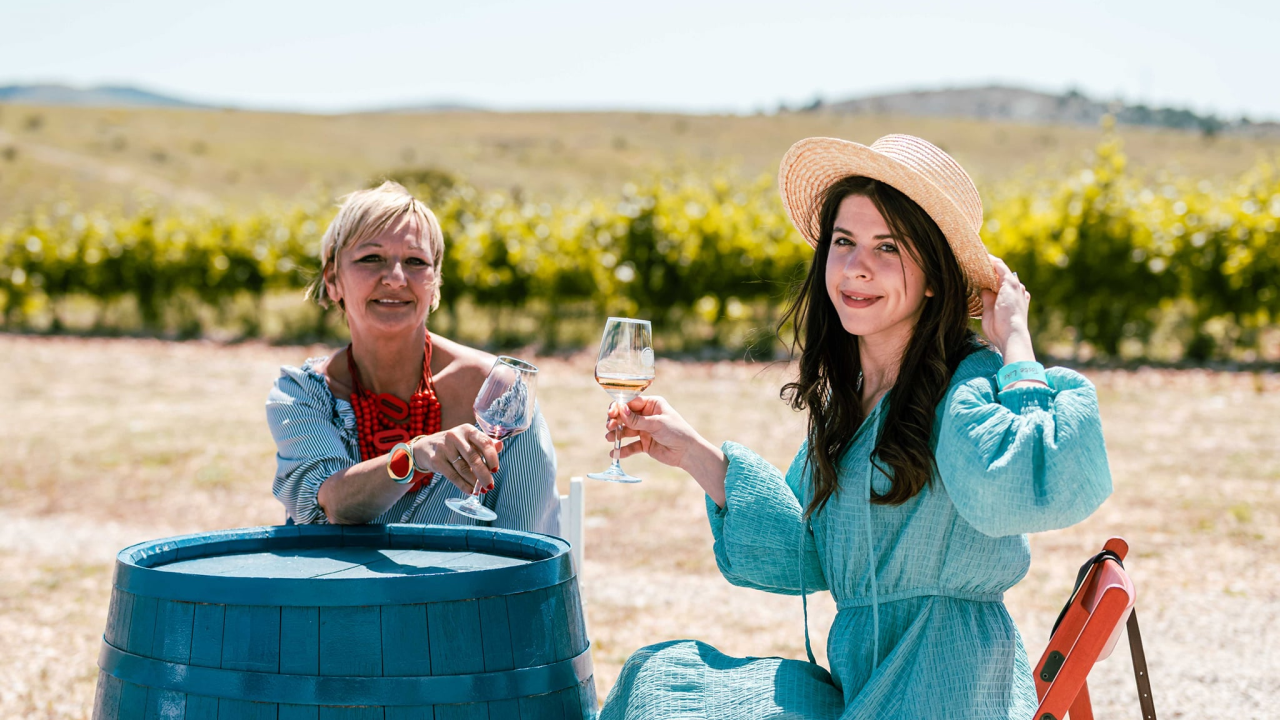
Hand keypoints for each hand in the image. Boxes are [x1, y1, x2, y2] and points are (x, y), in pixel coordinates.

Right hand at [411, 425, 502, 495]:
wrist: (426, 447)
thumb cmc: (454, 445)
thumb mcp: (469, 441)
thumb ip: (485, 444)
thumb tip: (500, 446)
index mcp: (468, 430)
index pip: (484, 442)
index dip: (492, 457)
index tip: (496, 470)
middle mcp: (455, 436)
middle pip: (473, 458)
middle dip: (484, 474)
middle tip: (490, 486)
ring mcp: (444, 447)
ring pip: (463, 469)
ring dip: (474, 482)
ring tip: (481, 490)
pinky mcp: (435, 459)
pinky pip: (452, 475)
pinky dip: (462, 485)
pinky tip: (470, 491)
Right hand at [606, 395, 728, 506]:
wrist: (688, 452)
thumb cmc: (677, 431)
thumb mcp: (656, 423)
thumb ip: (637, 420)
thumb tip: (620, 410)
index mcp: (652, 404)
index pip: (631, 403)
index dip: (619, 407)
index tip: (611, 413)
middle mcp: (646, 415)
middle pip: (625, 416)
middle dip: (616, 421)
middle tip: (609, 427)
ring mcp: (645, 430)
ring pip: (626, 431)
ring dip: (616, 434)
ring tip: (609, 438)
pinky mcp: (645, 444)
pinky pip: (631, 446)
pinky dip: (623, 450)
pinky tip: (615, 453)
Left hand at [980, 255, 1035, 362]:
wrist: (1011, 335)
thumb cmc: (1000, 330)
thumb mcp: (990, 314)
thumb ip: (987, 301)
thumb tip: (983, 290)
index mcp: (1014, 300)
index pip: (1002, 285)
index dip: (991, 279)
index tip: (978, 275)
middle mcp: (1017, 291)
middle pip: (1003, 276)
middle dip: (989, 270)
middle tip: (974, 264)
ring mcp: (1015, 287)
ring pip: (1001, 270)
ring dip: (990, 264)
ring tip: (976, 258)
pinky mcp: (1010, 283)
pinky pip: (1000, 267)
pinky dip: (992, 261)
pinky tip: (982, 257)